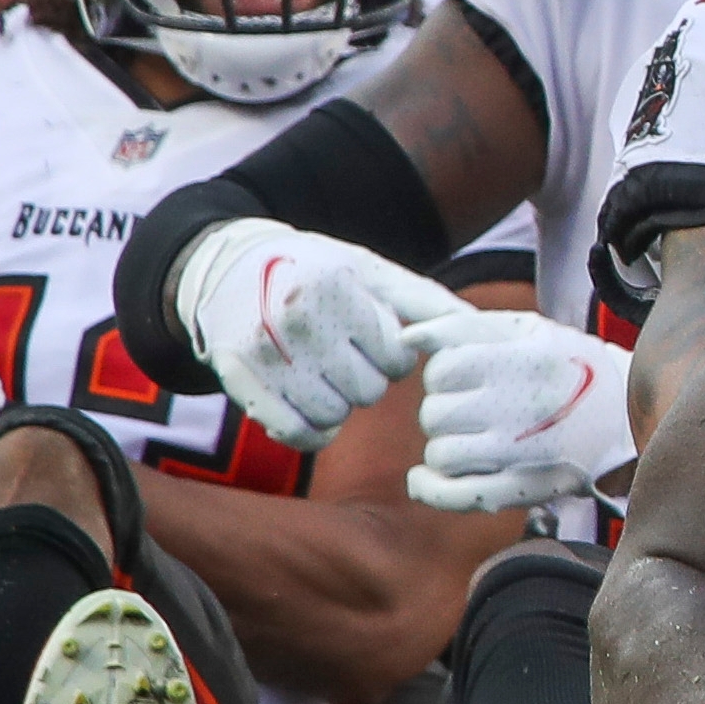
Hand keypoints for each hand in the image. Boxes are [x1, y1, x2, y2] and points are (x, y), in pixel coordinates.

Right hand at [170, 218, 469, 451]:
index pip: (395, 358)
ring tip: (325, 375)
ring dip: (339, 405)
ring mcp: (261, 351)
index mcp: (335, 285)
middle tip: (346, 358)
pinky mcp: (237, 380)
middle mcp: (294, 317)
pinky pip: (294, 433)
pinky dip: (312, 432)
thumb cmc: (318, 272)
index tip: (372, 340)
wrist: (227, 270)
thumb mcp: (371, 271)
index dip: (392, 356)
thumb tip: (477, 329)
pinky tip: (310, 407)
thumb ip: (425, 300)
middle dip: (366, 380)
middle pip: (367, 391)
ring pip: (332, 416)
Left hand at [404, 311, 634, 511]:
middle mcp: (524, 408)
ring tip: (470, 438)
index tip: (466, 377)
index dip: (445, 373)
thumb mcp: (528, 329)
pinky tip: (424, 478)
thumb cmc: (570, 367)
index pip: (442, 369)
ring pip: (441, 454)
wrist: (629, 418)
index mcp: (525, 361)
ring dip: (446, 446)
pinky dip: (430, 488)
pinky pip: (454, 495)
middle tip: (472, 410)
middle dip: (444, 410)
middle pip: (436, 414)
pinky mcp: (525, 490)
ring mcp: (524, 454)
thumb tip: (407, 337)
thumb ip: (463, 325)